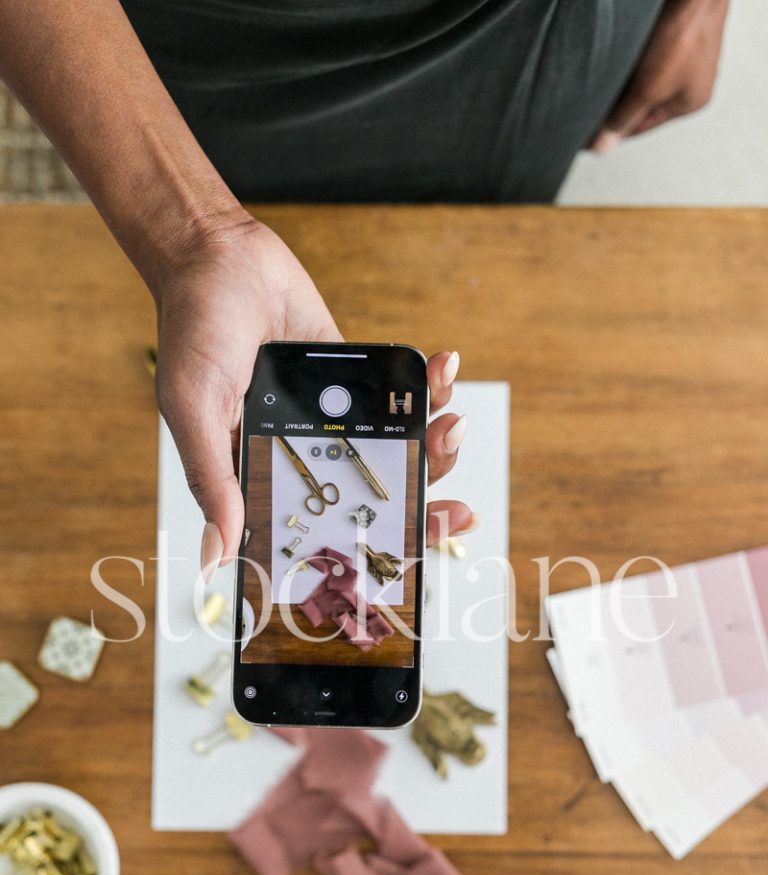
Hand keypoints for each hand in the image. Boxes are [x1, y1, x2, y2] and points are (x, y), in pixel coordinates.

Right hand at [152, 213, 473, 577]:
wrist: (217, 252)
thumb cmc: (192, 329)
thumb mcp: (194, 409)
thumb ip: (212, 479)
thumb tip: (218, 554)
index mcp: (262, 476)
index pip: (322, 533)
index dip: (365, 551)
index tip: (411, 557)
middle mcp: (302, 456)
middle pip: (371, 501)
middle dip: (422, 509)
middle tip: (459, 511)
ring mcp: (332, 419)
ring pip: (394, 451)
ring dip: (433, 445)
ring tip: (451, 423)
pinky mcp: (352, 380)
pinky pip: (396, 395)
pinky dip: (427, 387)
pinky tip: (444, 370)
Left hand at [591, 0, 728, 152]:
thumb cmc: (684, 34)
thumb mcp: (648, 88)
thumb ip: (624, 118)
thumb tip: (604, 147)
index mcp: (689, 102)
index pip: (641, 126)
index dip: (613, 130)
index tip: (585, 134)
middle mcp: (689, 81)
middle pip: (641, 103)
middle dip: (616, 105)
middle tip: (586, 108)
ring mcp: (684, 57)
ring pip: (641, 79)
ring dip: (620, 82)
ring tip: (599, 82)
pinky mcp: (675, 35)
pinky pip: (644, 57)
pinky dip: (629, 60)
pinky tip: (614, 57)